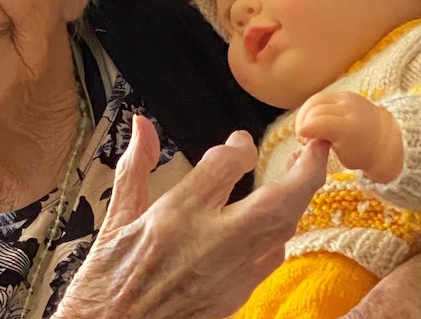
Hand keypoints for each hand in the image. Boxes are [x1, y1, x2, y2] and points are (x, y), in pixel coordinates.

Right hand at [54, 115, 328, 318]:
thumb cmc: (106, 283)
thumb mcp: (115, 219)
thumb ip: (135, 167)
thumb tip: (141, 124)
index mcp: (176, 215)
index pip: (227, 165)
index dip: (241, 146)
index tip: (240, 142)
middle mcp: (211, 241)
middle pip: (279, 200)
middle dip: (307, 170)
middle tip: (315, 147)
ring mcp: (230, 272)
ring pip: (284, 229)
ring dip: (298, 199)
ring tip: (301, 174)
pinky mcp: (236, 296)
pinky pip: (272, 257)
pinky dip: (280, 232)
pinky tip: (274, 219)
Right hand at [295, 92, 403, 182]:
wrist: (388, 140)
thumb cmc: (364, 154)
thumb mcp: (343, 157)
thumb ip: (324, 145)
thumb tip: (309, 136)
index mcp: (349, 128)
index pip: (317, 123)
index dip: (304, 131)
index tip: (302, 141)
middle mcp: (348, 109)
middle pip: (314, 110)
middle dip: (304, 124)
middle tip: (304, 138)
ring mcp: (347, 98)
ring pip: (315, 99)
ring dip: (305, 114)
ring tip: (306, 128)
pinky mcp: (346, 94)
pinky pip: (323, 97)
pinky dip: (313, 108)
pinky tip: (312, 120)